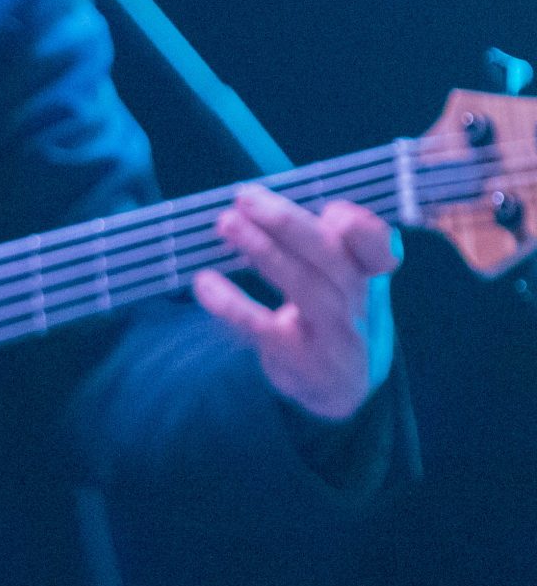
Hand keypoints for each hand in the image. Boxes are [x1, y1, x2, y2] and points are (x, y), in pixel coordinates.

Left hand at [193, 184, 400, 419]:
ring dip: (264, 251)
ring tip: (227, 224)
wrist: (337, 388)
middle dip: (289, 224)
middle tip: (246, 197)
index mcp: (366, 275)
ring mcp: (335, 335)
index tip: (333, 209)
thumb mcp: (336, 279)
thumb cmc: (328, 315)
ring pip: (305, 288)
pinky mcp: (303, 361)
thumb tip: (267, 206)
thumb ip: (318, 242)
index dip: (364, 231)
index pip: (380, 250)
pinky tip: (205, 284)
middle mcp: (359, 303)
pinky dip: (234, 305)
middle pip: (332, 258)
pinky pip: (266, 330)